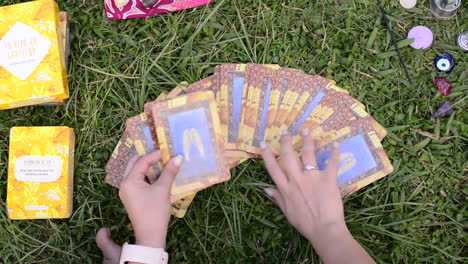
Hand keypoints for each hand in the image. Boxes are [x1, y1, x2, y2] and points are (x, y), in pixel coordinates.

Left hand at [119, 151, 182, 247]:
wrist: (150, 236)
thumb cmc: (155, 212)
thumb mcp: (163, 190)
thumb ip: (169, 172)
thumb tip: (178, 157)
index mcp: (129, 181)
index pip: (141, 161)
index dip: (154, 155)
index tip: (167, 151)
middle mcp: (125, 184)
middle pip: (135, 164)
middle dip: (148, 158)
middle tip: (162, 154)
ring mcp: (127, 191)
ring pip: (137, 172)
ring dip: (149, 166)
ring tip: (163, 162)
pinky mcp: (133, 197)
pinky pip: (139, 181)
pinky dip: (148, 176)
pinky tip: (159, 175)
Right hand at [261, 130, 374, 263]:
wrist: (324, 230)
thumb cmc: (305, 223)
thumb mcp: (287, 212)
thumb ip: (278, 198)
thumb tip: (266, 189)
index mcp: (286, 188)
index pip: (273, 168)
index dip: (267, 155)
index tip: (264, 143)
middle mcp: (297, 179)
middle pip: (288, 156)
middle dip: (285, 142)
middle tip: (285, 132)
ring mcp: (312, 178)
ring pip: (307, 154)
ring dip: (307, 141)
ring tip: (306, 130)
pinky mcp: (328, 179)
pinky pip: (332, 163)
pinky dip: (334, 153)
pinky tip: (335, 143)